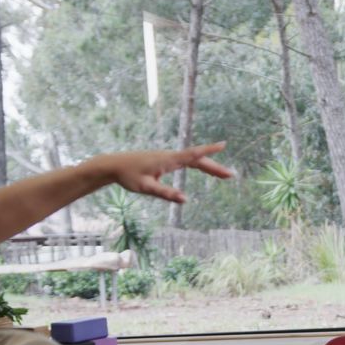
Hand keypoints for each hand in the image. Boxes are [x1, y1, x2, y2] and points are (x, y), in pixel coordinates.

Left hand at [84, 142, 233, 202]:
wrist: (113, 165)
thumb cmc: (128, 176)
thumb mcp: (146, 187)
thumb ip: (165, 193)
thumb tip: (185, 200)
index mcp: (168, 160)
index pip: (192, 155)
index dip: (209, 150)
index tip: (224, 144)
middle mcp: (170, 156)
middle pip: (198, 160)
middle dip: (215, 167)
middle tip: (231, 175)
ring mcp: (169, 158)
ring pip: (194, 160)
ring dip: (210, 167)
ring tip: (224, 175)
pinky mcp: (166, 161)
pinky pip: (188, 161)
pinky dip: (200, 164)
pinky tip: (206, 170)